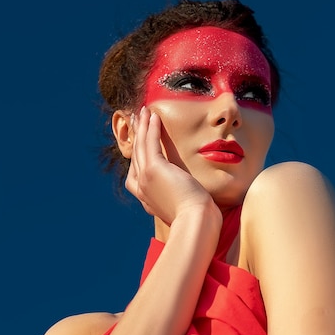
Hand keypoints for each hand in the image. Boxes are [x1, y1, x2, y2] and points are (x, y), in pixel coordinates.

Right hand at [125, 106, 219, 225]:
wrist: (196, 222)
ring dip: (142, 126)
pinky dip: (150, 128)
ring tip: (144, 111)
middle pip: (137, 155)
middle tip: (137, 119)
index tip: (143, 139)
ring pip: (141, 146)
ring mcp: (145, 179)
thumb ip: (181, 199)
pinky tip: (153, 116)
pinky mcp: (154, 169)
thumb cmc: (197, 218)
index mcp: (146, 198)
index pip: (138, 170)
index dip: (140, 151)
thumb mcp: (184, 207)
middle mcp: (141, 188)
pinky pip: (150, 143)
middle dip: (137, 135)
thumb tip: (191, 196)